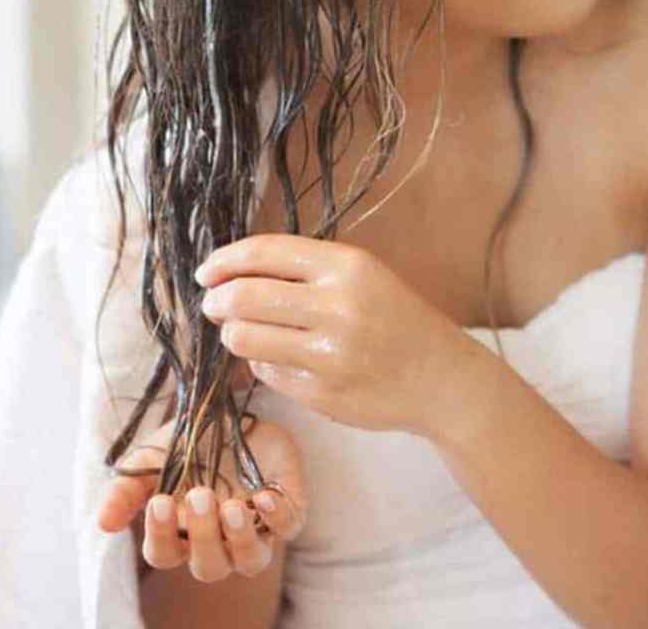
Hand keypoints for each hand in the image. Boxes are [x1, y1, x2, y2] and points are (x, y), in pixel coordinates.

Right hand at [95, 391, 307, 582]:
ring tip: (234, 507)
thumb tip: (104, 524)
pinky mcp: (286, 509)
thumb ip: (125, 489)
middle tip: (201, 495)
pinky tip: (265, 495)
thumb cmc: (186, 443)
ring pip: (251, 561)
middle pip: (210, 568)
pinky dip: (278, 517)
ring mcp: (254, 527)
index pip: (165, 554)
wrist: (228, 409)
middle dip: (206, 536)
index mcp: (181, 531)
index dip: (162, 536)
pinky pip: (288, 528)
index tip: (161, 501)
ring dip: (241, 539)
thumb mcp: (149, 458)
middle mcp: (218, 539)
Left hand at [194, 234, 490, 437]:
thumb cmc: (395, 320)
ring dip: (233, 334)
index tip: (206, 272)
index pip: (264, 254)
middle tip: (214, 307)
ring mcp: (329, 354)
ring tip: (243, 332)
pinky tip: (281, 359)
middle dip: (217, 302)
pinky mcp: (322, 393)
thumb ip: (303, 271)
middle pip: (243, 297)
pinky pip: (266, 372)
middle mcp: (337, 307)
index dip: (224, 261)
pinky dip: (263, 363)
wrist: (441, 379)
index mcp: (347, 267)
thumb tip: (229, 274)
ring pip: (244, 339)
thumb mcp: (362, 277)